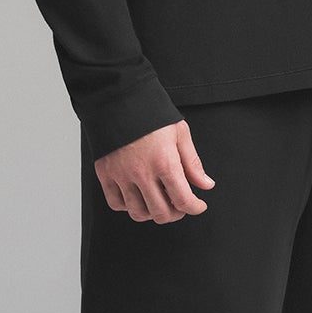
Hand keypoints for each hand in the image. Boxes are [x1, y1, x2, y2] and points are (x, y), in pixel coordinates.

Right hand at [95, 119, 215, 223]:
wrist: (118, 99)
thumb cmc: (150, 113)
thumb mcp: (179, 133)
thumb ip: (193, 163)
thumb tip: (206, 185)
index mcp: (164, 162)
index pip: (183, 200)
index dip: (195, 208)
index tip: (198, 205)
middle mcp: (142, 173)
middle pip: (161, 213)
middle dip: (176, 213)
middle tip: (179, 205)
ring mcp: (121, 175)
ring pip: (138, 213)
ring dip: (152, 213)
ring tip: (159, 202)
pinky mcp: (105, 174)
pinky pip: (116, 203)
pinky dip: (128, 206)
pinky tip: (137, 196)